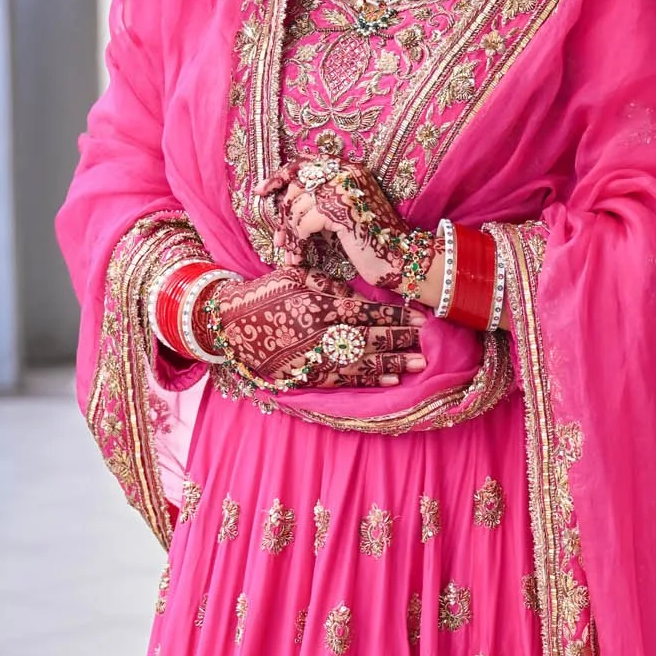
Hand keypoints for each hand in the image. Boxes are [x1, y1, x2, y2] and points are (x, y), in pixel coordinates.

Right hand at [202, 265, 425, 389]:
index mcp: (318, 303)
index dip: (395, 316)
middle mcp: (319, 331)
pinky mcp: (306, 373)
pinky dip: (368, 379)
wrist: (229, 322)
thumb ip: (329, 283)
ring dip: (392, 363)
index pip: (366, 311)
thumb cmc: (266, 293)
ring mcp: (313, 355)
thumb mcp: (296, 275)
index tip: (420, 318)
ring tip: (418, 364)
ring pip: (361, 360)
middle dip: (400, 340)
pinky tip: (390, 380)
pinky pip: (343, 378)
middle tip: (426, 342)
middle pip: (369, 337)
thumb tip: (359, 294)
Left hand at [254, 159, 438, 300]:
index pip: (305, 164)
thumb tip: (286, 205)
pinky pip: (305, 221)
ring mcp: (344, 190)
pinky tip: (303, 250)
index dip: (280, 176)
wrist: (400, 257)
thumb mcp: (343, 213)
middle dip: (285, 215)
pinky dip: (300, 238)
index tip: (261, 191)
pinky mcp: (341, 210)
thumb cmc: (370, 240)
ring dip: (291, 233)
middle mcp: (346, 173)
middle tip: (280, 239)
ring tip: (293, 251)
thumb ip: (321, 201)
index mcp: (348, 170)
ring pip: (298, 207)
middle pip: (297, 187)